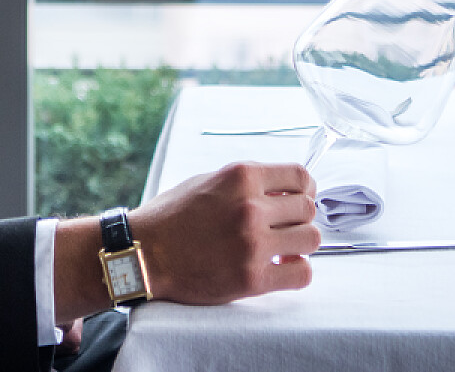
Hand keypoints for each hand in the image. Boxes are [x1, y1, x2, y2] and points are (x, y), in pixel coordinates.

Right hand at [131, 162, 319, 304]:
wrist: (143, 254)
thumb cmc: (172, 217)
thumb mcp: (208, 181)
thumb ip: (247, 183)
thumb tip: (283, 188)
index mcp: (242, 177)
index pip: (300, 176)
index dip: (304, 188)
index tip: (298, 198)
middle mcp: (251, 208)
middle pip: (308, 208)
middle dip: (299, 217)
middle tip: (285, 226)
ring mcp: (253, 244)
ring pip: (311, 239)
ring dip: (300, 243)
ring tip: (282, 248)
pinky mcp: (252, 279)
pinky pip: (302, 274)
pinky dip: (296, 271)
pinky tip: (280, 268)